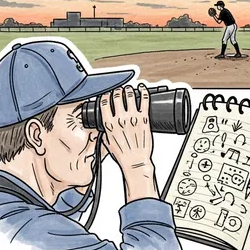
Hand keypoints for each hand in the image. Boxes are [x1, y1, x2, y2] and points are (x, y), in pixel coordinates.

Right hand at [100, 84, 157, 201]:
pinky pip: (145, 100)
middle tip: (119, 90)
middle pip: (117, 95)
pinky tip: (142, 88)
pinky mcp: (144, 119)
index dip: (106, 95)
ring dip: (128, 89)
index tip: (107, 94)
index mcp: (109, 124)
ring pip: (130, 94)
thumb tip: (104, 125)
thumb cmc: (122, 155)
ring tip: (129, 89)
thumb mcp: (107, 142)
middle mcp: (120, 119)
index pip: (105, 102)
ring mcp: (133, 118)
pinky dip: (143, 91)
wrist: (135, 162)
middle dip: (117, 90)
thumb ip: (105, 131)